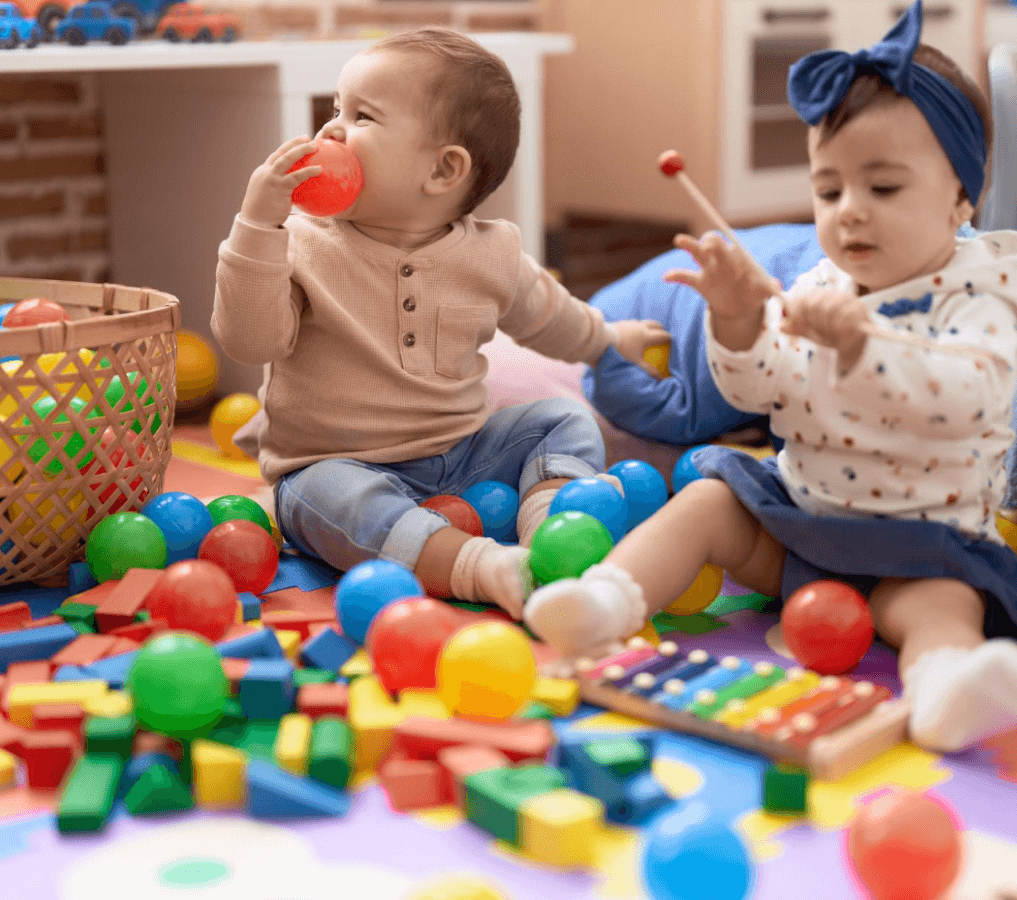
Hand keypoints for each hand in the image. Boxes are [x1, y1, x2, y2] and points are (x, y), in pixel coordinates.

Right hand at [239, 136, 321, 228]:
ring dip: (301, 150)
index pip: (276, 156)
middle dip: (295, 144)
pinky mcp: (279, 187)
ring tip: (315, 146)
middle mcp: (265, 172)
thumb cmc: (265, 216)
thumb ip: (281, 192)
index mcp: (263, 173)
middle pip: (281, 153)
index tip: (298, 142)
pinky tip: (320, 169)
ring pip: (287, 159)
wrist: (256, 224)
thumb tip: (297, 194)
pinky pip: (296, 176)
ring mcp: (271, 179)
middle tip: (309, 139)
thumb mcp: (271, 200)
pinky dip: (308, 171)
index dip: (287, 148)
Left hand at [611, 319, 671, 378]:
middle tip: (662, 333)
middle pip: (655, 324)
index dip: (669, 338)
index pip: (662, 335)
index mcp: (646, 335)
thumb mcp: (635, 364)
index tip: (672, 341)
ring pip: (643, 322)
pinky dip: (636, 327)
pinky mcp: (621, 322)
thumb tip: (661, 378)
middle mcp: (640, 326)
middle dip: (661, 328)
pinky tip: (631, 332)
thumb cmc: (620, 353)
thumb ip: (649, 370)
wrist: (601, 341)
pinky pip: (632, 323)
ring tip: (648, 331)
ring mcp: (630, 323)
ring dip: (648, 325)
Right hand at [664, 232, 780, 319]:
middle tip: (709, 249)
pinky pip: (684, 277)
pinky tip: (666, 277)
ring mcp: (708, 269)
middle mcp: (721, 258)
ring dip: (688, 244)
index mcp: (737, 255)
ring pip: (696, 252)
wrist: (742, 307)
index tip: (732, 260)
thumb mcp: (763, 290)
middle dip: (711, 243)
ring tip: (679, 240)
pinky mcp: (699, 282)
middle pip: (713, 241)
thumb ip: (770, 287)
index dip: (730, 247)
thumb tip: (779, 288)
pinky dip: (675, 275)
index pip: (732, 243)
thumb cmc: (755, 291)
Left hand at [781, 288, 869, 372]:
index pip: (803, 298)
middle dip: (812, 322)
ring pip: (830, 309)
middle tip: (818, 331)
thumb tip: (779, 326)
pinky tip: (841, 333)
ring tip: (830, 333)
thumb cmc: (830, 335)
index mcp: (822, 296)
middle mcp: (835, 295)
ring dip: (827, 327)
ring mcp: (849, 301)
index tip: (796, 325)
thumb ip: (796, 328)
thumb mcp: (810, 332)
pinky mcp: (861, 311)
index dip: (796, 313)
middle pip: (815, 303)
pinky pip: (846, 317)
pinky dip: (841, 327)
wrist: (852, 345)